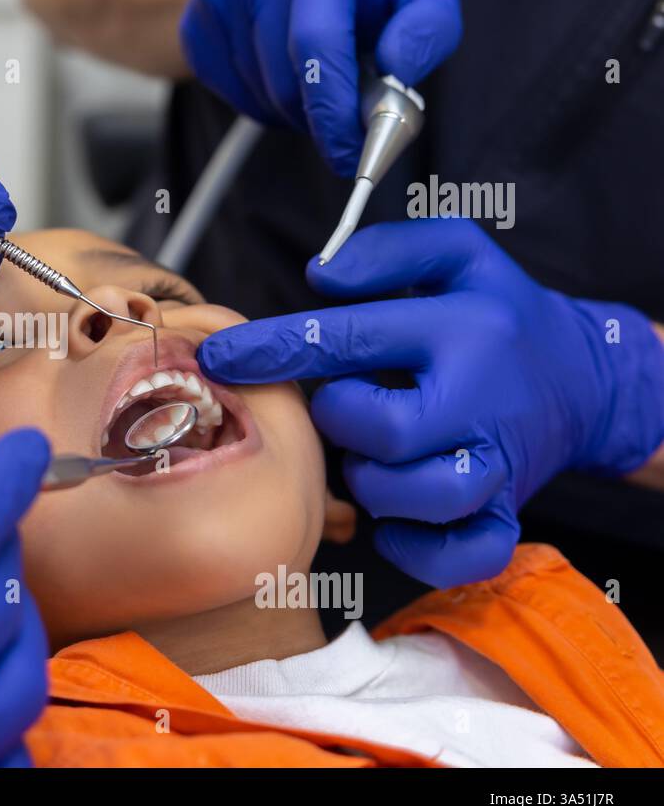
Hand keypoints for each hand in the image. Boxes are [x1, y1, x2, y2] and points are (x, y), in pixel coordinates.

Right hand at [180, 0, 460, 173]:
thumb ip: (428, 30)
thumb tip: (398, 74)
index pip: (317, 41)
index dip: (333, 109)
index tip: (349, 154)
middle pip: (285, 80)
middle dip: (320, 118)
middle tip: (345, 119)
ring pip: (259, 96)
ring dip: (295, 111)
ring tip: (315, 80)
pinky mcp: (195, 25)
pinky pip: (232, 96)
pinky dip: (265, 105)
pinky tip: (283, 74)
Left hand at [196, 218, 663, 586]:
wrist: (584, 376)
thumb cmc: (498, 315)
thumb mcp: (456, 255)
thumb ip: (386, 251)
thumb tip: (319, 276)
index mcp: (461, 329)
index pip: (349, 339)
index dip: (274, 348)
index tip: (221, 357)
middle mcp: (479, 400)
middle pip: (380, 431)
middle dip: (339, 420)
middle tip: (344, 405)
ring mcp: (496, 464)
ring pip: (417, 495)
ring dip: (374, 483)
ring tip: (374, 457)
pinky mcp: (505, 512)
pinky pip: (459, 553)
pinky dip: (415, 547)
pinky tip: (395, 518)